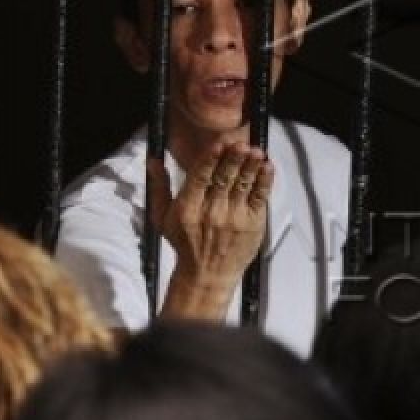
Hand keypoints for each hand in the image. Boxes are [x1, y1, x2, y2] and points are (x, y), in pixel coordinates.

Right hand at [147, 141, 274, 320]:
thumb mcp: (163, 218)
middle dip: (234, 159)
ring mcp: (234, 218)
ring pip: (243, 185)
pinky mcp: (252, 224)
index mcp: (188, 208)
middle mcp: (211, 212)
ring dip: (251, 166)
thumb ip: (160, 187)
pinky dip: (264, 181)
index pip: (200, 177)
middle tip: (241, 143)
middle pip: (224, 179)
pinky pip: (260, 198)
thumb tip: (153, 160)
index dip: (210, 159)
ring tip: (256, 150)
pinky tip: (267, 166)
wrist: (207, 275)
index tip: (219, 144)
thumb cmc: (185, 243)